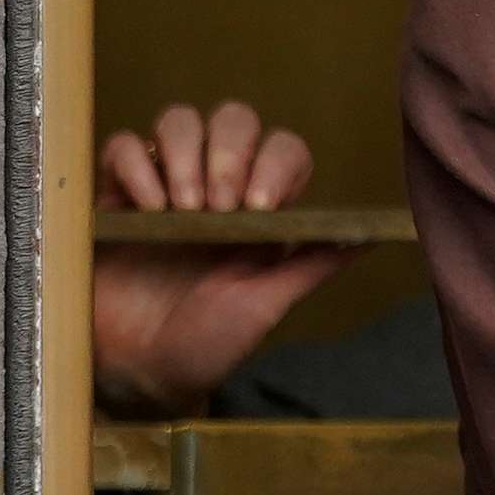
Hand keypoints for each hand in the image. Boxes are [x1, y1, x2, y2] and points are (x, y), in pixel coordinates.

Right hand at [91, 100, 352, 417]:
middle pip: (233, 119)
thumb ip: (314, 264)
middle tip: (217, 206)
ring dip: (187, 155)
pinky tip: (146, 206)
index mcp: (260, 210)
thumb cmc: (207, 345)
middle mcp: (216, 188)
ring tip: (182, 207)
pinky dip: (138, 164)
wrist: (137, 375)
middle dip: (230, 152)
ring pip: (181, 121)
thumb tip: (377, 235)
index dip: (275, 162)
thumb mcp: (267, 305)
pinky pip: (124, 147)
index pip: (282, 149)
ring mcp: (164, 186)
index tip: (258, 206)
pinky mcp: (116, 195)